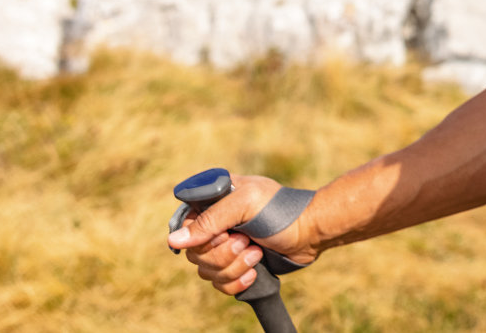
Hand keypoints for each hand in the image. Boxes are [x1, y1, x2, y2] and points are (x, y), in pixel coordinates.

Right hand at [166, 173, 318, 295]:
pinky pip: (220, 284)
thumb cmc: (281, 210)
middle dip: (223, 254)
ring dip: (234, 267)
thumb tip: (174, 241)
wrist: (311, 232)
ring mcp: (226, 245)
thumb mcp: (245, 205)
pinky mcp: (237, 265)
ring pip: (207, 271)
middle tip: (246, 242)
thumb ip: (209, 220)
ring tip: (257, 252)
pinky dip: (237, 281)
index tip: (224, 233)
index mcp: (215, 201)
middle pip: (194, 253)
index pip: (185, 225)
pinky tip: (255, 272)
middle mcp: (217, 223)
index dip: (199, 236)